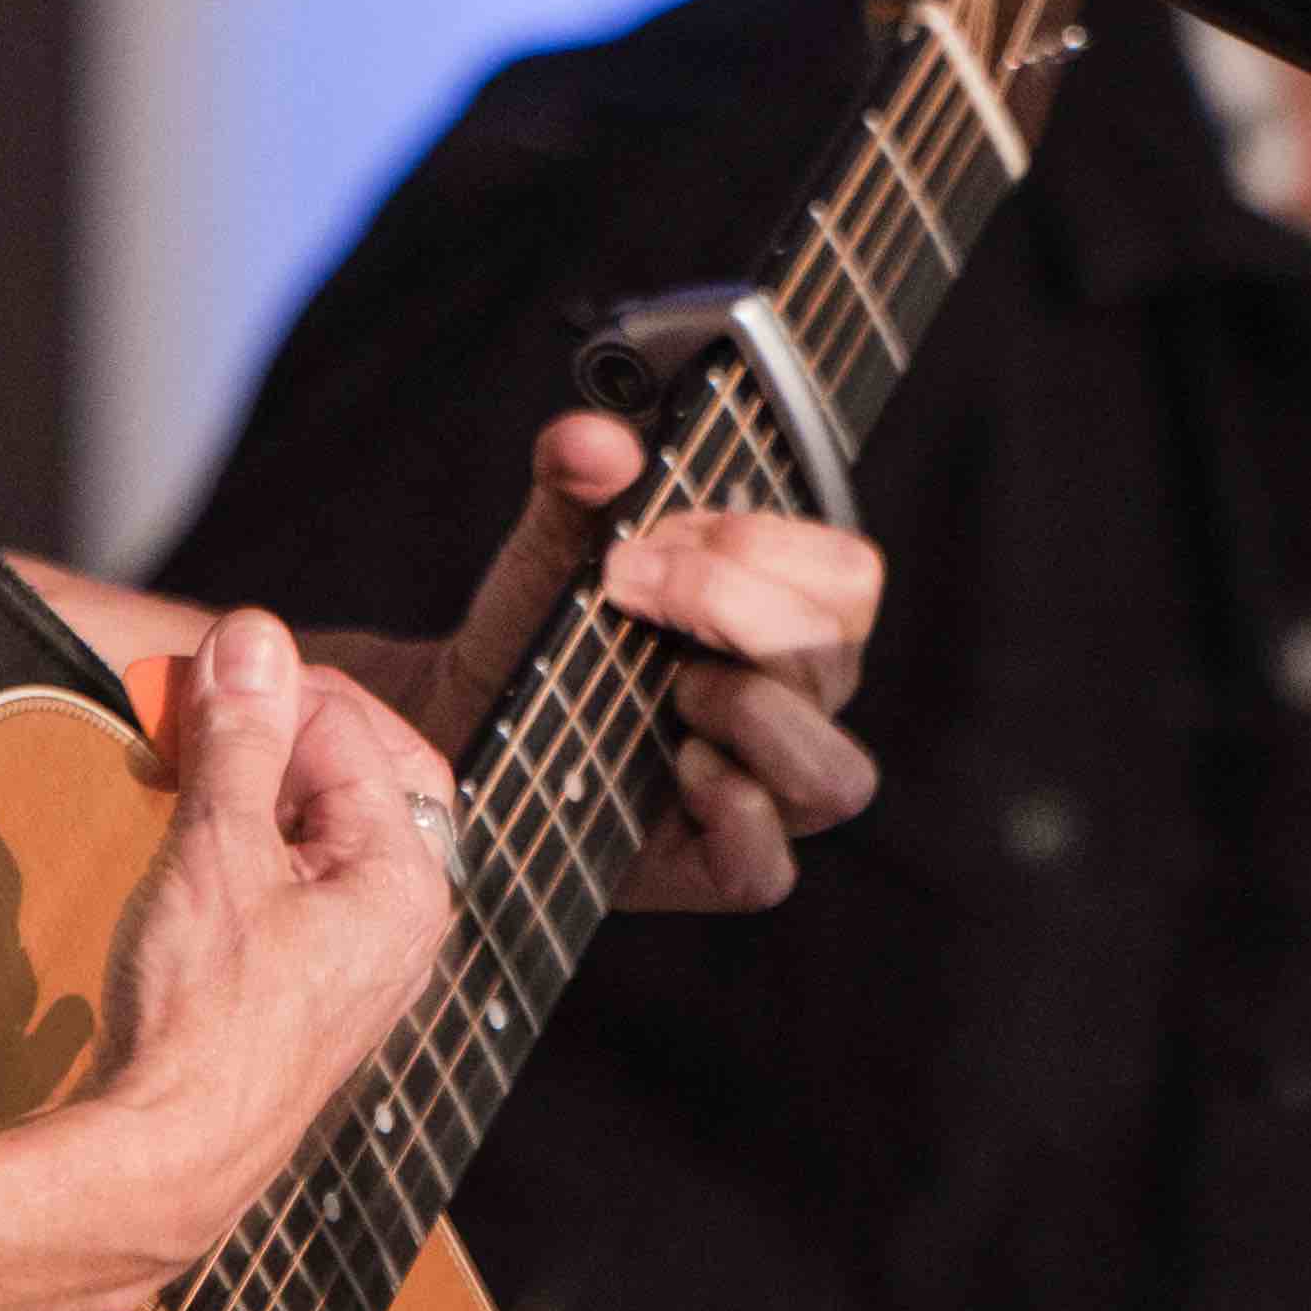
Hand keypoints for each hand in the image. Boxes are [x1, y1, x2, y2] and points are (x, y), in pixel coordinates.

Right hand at [67, 613, 458, 1277]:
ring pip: (326, 826)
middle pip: (361, 773)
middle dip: (277, 734)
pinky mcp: (314, 986)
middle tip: (194, 716)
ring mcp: (362, 958)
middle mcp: (402, 918)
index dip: (268, 693)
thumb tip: (254, 637)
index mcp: (405, 878)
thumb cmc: (204, 1015)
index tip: (189, 681)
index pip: (353, 731)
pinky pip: (301, 880)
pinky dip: (251, 842)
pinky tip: (193, 844)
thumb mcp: (217, 851)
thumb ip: (241, 738)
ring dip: (255, 785)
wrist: (171, 1156)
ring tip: (181, 774)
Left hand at [329, 410, 882, 916]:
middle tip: (630, 588)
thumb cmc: (539, 634)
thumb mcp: (553, 547)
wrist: (462, 727)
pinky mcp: (715, 869)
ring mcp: (765, 797)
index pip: (848, 578)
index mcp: (786, 624)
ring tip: (670, 690)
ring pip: (836, 777)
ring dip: (752, 713)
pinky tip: (676, 769)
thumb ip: (574, 483)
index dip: (764, 545)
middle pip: (838, 659)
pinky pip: (767, 870)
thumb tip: (596, 441)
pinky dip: (730, 815)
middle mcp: (795, 711)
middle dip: (733, 605)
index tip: (654, 534)